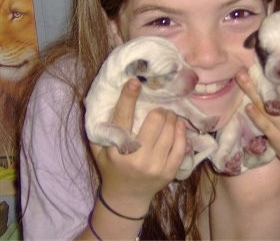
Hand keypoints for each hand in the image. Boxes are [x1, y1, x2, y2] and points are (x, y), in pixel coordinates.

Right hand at [90, 78, 186, 211]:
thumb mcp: (98, 149)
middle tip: (158, 108)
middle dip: (159, 109)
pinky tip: (178, 125)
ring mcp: (156, 165)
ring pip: (170, 129)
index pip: (124, 117)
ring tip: (168, 116)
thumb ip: (98, 127)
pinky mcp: (170, 171)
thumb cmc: (111, 167)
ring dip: (171, 117)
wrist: (126, 198)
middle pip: (155, 119)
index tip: (135, 82)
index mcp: (117, 149)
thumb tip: (97, 98)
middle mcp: (137, 157)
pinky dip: (181, 130)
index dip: (129, 97)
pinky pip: (181, 144)